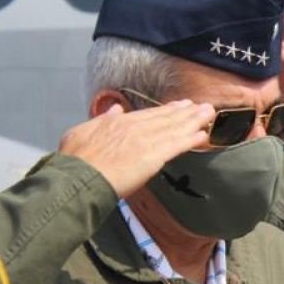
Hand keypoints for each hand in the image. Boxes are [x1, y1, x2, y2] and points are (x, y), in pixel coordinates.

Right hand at [58, 101, 215, 197]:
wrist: (77, 178)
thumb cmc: (74, 161)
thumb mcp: (81, 131)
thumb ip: (102, 120)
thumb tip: (115, 109)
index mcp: (118, 122)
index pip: (148, 114)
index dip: (168, 110)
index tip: (181, 105)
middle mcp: (134, 128)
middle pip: (166, 118)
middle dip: (187, 112)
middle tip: (203, 107)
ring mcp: (144, 141)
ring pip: (174, 128)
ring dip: (194, 120)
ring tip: (209, 114)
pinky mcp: (152, 157)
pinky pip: (176, 146)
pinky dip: (191, 139)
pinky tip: (203, 134)